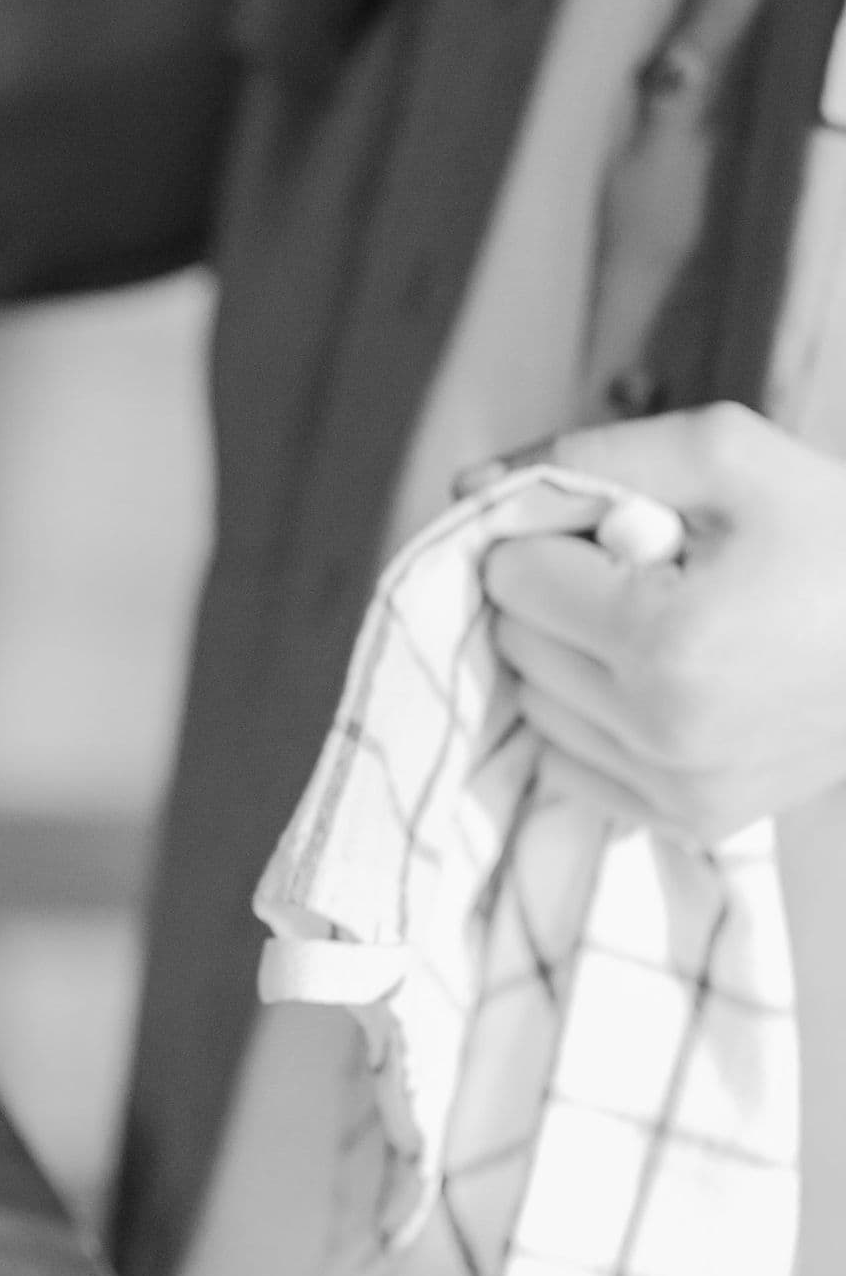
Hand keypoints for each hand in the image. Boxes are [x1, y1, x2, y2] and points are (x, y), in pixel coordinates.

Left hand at [480, 403, 845, 840]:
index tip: (621, 530)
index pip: (511, 576)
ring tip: (665, 628)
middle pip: (514, 642)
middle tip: (649, 576)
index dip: (555, 537)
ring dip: (571, 659)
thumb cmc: (841, 536)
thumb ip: (589, 456)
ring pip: (533, 705)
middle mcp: (659, 728)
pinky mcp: (689, 820)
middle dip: (558, 596)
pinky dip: (594, 720)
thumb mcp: (731, 455)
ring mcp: (674, 787)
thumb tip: (467, 488)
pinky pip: (569, 763)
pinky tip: (665, 683)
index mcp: (665, 638)